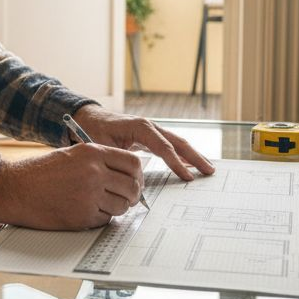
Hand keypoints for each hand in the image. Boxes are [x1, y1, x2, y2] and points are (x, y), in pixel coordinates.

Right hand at [0, 143, 143, 229]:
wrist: (15, 189)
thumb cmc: (40, 172)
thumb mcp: (72, 155)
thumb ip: (99, 162)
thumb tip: (126, 175)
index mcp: (93, 153)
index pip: (132, 163)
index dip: (137, 175)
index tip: (134, 181)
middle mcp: (94, 172)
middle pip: (132, 186)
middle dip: (132, 195)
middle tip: (127, 198)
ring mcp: (89, 195)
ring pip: (121, 206)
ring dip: (117, 208)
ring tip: (104, 205)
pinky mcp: (82, 216)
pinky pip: (105, 219)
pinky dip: (101, 218)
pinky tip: (87, 211)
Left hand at [70, 105, 215, 180]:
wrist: (89, 119)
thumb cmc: (93, 131)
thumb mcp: (103, 147)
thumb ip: (119, 161)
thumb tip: (134, 179)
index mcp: (140, 127)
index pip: (164, 147)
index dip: (177, 163)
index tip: (188, 177)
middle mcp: (150, 126)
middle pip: (178, 142)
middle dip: (195, 157)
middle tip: (210, 171)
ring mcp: (152, 130)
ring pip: (178, 143)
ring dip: (193, 156)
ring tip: (207, 168)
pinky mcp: (150, 136)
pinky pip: (171, 146)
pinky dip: (182, 155)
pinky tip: (191, 165)